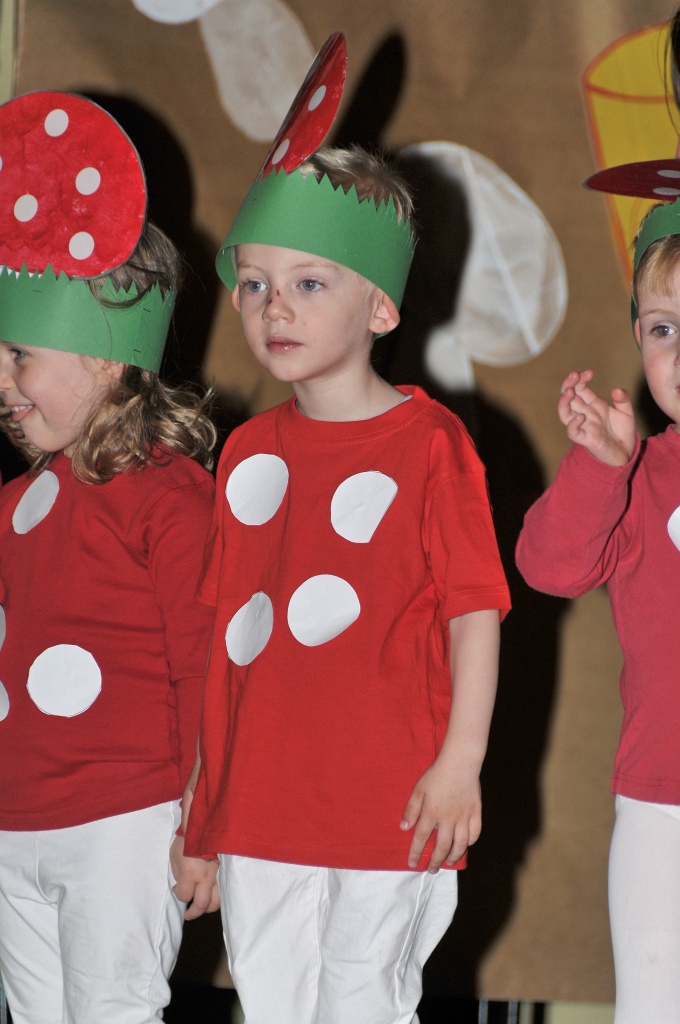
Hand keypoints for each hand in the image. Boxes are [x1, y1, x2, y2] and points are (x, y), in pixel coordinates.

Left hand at [170, 836, 219, 919]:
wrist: (203, 825)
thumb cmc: (186, 841)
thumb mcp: (174, 857)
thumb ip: (178, 875)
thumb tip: (180, 886)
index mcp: (190, 873)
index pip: (184, 895)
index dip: (178, 894)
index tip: (176, 887)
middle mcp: (205, 876)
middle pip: (202, 904)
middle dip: (193, 912)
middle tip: (188, 914)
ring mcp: (217, 874)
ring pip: (217, 901)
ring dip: (208, 907)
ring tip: (202, 907)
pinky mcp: (224, 871)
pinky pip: (223, 890)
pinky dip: (217, 897)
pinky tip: (211, 897)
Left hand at [400, 755, 481, 872]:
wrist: (460, 762)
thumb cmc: (436, 774)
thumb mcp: (418, 789)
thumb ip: (411, 809)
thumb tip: (404, 828)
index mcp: (432, 813)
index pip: (422, 838)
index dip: (416, 852)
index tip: (412, 864)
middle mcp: (448, 819)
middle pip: (442, 846)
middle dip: (435, 860)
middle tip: (431, 870)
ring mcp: (464, 816)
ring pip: (460, 843)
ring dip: (453, 856)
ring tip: (448, 863)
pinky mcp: (476, 812)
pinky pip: (475, 832)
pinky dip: (470, 842)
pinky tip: (465, 845)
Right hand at [557, 369, 635, 466]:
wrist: (626, 453)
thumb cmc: (622, 433)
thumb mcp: (626, 412)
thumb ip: (623, 400)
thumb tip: (617, 390)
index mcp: (592, 405)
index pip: (579, 388)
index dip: (580, 379)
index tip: (589, 372)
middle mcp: (585, 413)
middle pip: (568, 397)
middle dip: (568, 384)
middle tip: (574, 375)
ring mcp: (583, 426)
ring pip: (565, 413)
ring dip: (564, 403)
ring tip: (569, 392)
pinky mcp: (586, 439)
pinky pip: (573, 433)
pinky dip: (573, 424)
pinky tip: (581, 417)